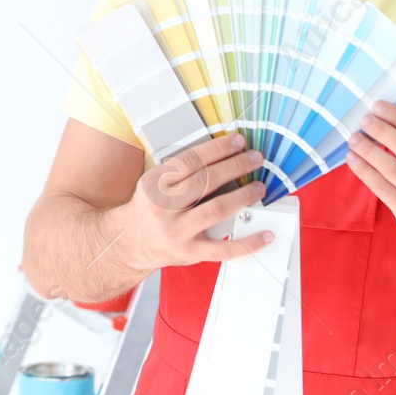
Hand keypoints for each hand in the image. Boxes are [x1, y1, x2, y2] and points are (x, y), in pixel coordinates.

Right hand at [116, 133, 274, 271]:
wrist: (130, 242)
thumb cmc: (149, 208)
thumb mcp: (154, 183)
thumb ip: (181, 172)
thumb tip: (221, 155)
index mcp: (155, 184)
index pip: (190, 161)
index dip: (217, 149)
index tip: (238, 142)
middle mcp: (164, 208)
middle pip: (206, 182)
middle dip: (235, 167)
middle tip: (255, 159)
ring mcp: (177, 232)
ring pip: (216, 210)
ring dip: (242, 197)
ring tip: (259, 188)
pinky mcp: (190, 253)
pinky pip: (223, 249)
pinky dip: (248, 243)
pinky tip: (265, 234)